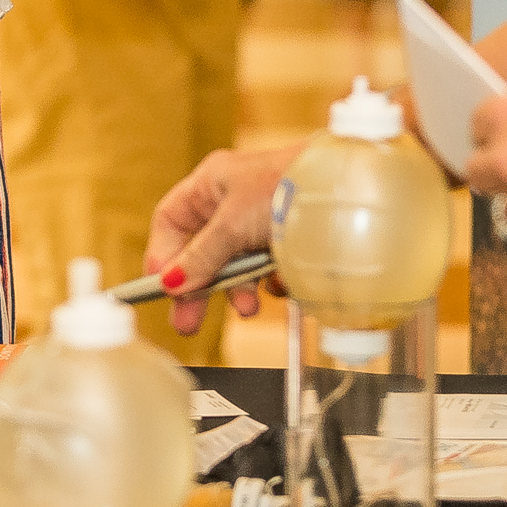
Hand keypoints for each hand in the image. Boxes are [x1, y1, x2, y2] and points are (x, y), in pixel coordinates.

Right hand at [145, 144, 296, 339]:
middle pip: (200, 250)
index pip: (171, 222)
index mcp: (211, 184)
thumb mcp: (232, 225)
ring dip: (238, 290)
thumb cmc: (287, 187)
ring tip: (247, 309)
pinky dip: (269, 281)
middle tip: (187, 322)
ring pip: (235, 265)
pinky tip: (279, 282)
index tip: (161, 288)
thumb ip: (201, 257)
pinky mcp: (286, 240)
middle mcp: (232, 201)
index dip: (162, 254)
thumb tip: (170, 284)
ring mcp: (259, 222)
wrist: (345, 190)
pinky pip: (265, 269)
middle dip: (197, 287)